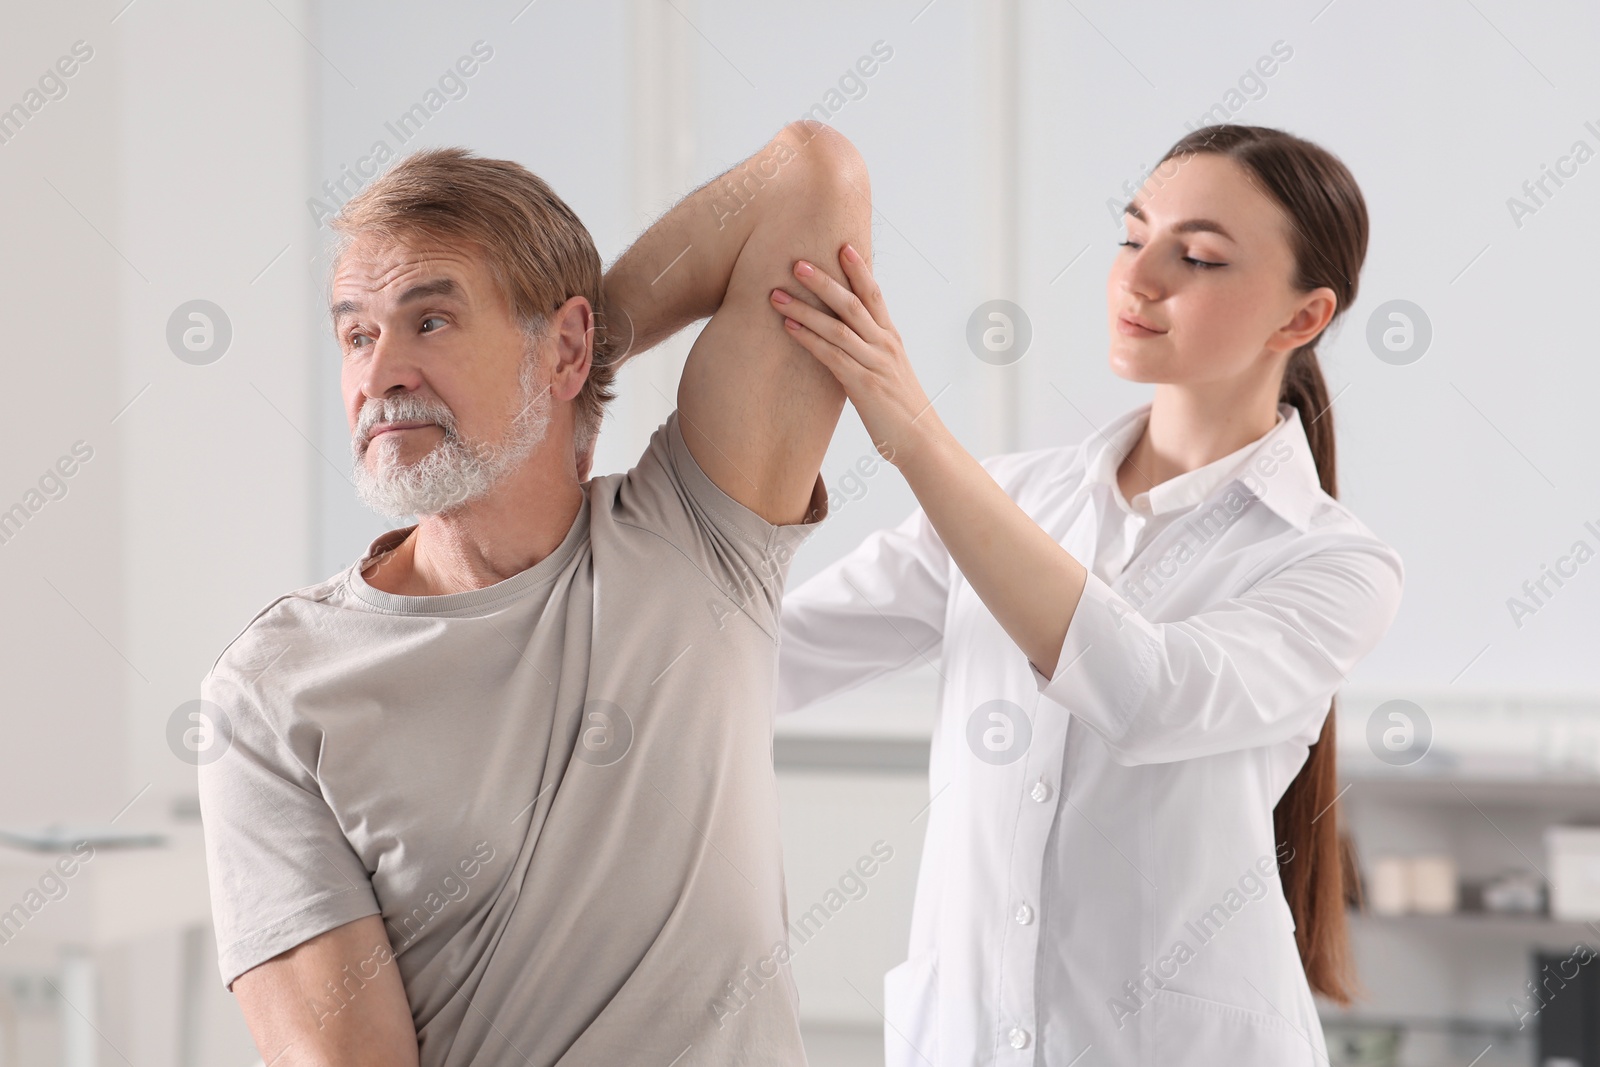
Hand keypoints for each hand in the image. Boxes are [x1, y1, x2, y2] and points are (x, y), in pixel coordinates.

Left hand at [769, 244, 936, 465]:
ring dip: (804, 309)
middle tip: (797, 263)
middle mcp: (885, 346)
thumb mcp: (888, 373)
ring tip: (777, 295)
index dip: (859, 270)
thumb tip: (846, 342)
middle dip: (823, 281)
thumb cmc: (901, 410)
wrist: (923, 442)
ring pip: (837, 327)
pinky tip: (789, 328)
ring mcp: (875, 364)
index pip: (874, 295)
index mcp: (891, 340)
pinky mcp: (864, 385)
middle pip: (852, 303)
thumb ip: (870, 353)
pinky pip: (832, 356)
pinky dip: (809, 339)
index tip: (842, 246)